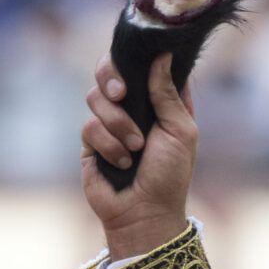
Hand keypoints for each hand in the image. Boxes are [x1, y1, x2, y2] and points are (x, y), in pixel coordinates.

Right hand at [81, 53, 193, 261]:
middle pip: (108, 69)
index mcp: (158, 100)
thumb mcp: (180, 131)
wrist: (144, 213)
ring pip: (96, 97)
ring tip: (135, 147)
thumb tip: (161, 55)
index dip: (135, 55)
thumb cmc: (169, 175)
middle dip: (111, 75)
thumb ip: (167, 93)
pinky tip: (121, 162)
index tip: (138, 58)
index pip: (142, 63)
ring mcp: (109, 122)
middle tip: (121, 92)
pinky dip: (108, 145)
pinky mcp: (91, 142)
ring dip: (118, 123)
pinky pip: (89, 126)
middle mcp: (132, 107)